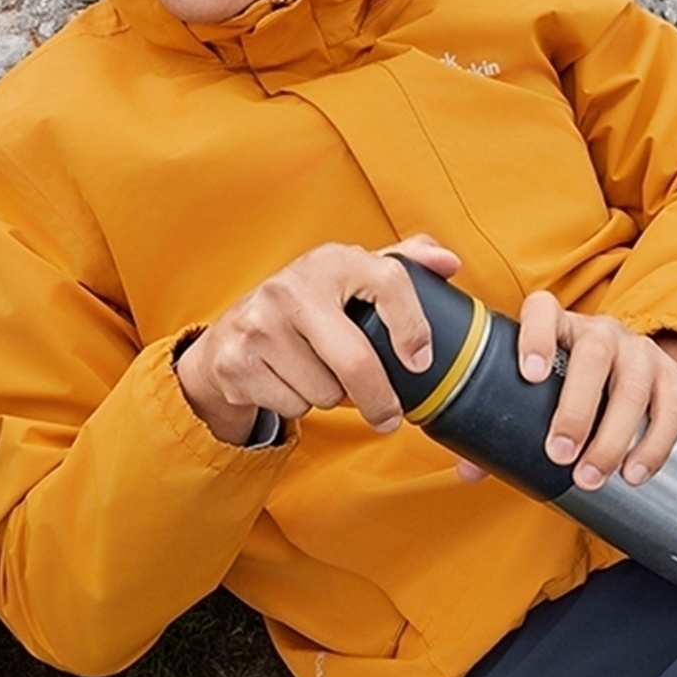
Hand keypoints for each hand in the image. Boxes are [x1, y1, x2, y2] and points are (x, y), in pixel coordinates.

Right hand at [175, 235, 460, 444]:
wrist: (227, 334)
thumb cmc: (304, 306)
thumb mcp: (349, 277)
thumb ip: (403, 264)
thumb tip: (448, 263)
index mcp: (329, 261)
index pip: (388, 283)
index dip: (412, 326)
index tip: (421, 361)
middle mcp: (290, 288)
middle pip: (355, 361)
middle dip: (380, 399)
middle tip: (390, 415)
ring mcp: (260, 325)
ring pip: (325, 391)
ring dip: (330, 396)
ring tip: (318, 372)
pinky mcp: (237, 362)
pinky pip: (293, 406)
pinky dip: (298, 404)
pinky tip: (289, 380)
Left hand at [457, 298, 676, 489]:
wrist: (633, 365)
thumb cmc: (569, 378)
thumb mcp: (539, 386)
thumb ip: (503, 421)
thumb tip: (467, 470)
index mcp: (559, 324)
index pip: (543, 311)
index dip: (534, 337)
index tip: (529, 375)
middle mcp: (602, 331)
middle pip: (593, 357)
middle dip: (576, 409)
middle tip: (558, 453)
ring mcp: (640, 351)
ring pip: (633, 387)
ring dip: (612, 438)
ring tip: (591, 477)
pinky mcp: (672, 377)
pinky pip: (671, 409)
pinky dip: (654, 446)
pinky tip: (633, 474)